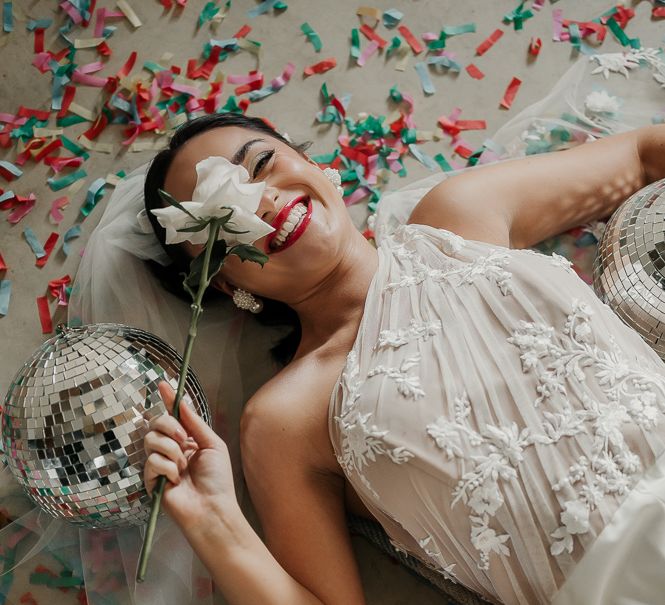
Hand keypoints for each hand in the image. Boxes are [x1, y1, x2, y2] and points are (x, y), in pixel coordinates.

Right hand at [143, 381, 237, 532]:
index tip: (162, 384)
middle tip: (184, 439)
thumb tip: (182, 402)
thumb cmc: (217, 479)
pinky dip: (167, 468)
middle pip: (157, 423)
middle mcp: (172, 449)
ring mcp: (160, 463)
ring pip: (151, 440)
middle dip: (169, 426)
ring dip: (171, 450)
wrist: (212, 507)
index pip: (173, 416)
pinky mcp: (151, 479)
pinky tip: (176, 480)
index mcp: (187, 440)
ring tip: (183, 466)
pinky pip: (152, 461)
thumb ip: (194, 423)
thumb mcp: (212, 444)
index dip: (167, 400)